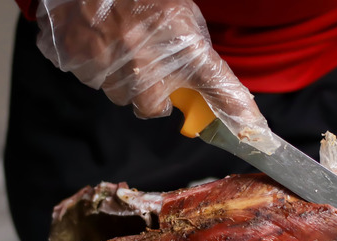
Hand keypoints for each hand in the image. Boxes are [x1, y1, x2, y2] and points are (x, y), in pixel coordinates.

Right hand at [35, 0, 275, 148]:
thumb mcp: (180, 13)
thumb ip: (196, 52)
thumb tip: (209, 85)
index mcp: (180, 44)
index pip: (218, 87)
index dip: (236, 112)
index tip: (255, 131)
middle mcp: (148, 65)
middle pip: (154, 107)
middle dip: (153, 91)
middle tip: (149, 62)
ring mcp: (110, 67)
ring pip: (121, 94)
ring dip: (123, 77)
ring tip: (121, 41)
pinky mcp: (80, 64)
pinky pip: (92, 79)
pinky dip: (96, 64)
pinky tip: (100, 37)